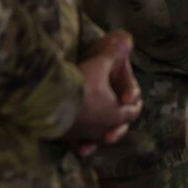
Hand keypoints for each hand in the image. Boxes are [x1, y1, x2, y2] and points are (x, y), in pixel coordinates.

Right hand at [63, 30, 142, 153]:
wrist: (52, 101)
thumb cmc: (81, 83)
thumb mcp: (100, 64)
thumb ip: (113, 53)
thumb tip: (128, 39)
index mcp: (116, 113)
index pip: (133, 112)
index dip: (135, 105)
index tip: (136, 103)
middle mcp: (104, 129)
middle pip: (118, 128)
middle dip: (121, 123)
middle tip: (121, 119)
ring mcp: (86, 137)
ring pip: (100, 139)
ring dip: (103, 134)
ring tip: (103, 132)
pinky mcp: (69, 139)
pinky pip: (79, 145)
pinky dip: (83, 145)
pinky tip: (82, 147)